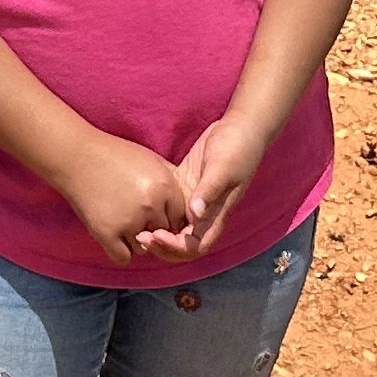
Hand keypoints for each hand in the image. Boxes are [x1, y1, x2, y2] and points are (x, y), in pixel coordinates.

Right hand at [57, 136, 194, 267]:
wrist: (77, 157)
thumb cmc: (115, 156)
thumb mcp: (151, 162)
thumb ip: (171, 184)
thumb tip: (189, 207)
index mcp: (164, 188)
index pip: (179, 218)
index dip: (166, 214)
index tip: (151, 206)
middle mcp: (150, 207)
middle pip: (163, 233)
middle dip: (152, 227)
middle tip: (133, 212)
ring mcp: (129, 222)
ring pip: (144, 247)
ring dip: (136, 239)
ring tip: (121, 219)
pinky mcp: (107, 234)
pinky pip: (124, 257)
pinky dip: (120, 249)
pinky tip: (114, 233)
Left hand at [145, 113, 275, 259]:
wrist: (239, 128)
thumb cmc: (236, 148)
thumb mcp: (222, 168)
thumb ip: (209, 191)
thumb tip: (194, 214)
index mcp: (216, 215)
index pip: (196, 246)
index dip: (176, 247)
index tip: (157, 235)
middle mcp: (203, 214)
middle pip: (181, 243)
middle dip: (160, 246)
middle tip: (139, 236)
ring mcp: (192, 200)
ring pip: (171, 227)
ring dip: (155, 231)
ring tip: (136, 226)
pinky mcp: (184, 186)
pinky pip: (167, 205)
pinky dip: (154, 210)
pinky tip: (138, 203)